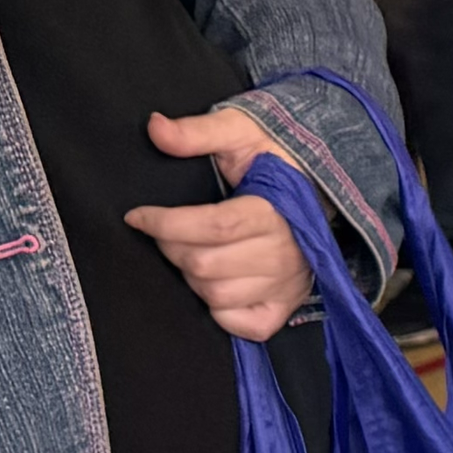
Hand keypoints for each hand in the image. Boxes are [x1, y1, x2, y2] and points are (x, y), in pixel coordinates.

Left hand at [125, 107, 316, 341]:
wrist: (315, 185)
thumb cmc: (272, 159)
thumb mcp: (239, 132)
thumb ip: (197, 132)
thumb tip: (155, 127)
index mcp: (271, 211)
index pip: (211, 227)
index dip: (166, 224)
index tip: (137, 216)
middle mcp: (283, 253)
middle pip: (205, 265)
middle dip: (171, 247)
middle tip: (165, 230)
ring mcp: (286, 283)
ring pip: (217, 295)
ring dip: (191, 276)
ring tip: (190, 252)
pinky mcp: (285, 304)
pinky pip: (245, 325)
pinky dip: (221, 311)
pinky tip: (215, 285)